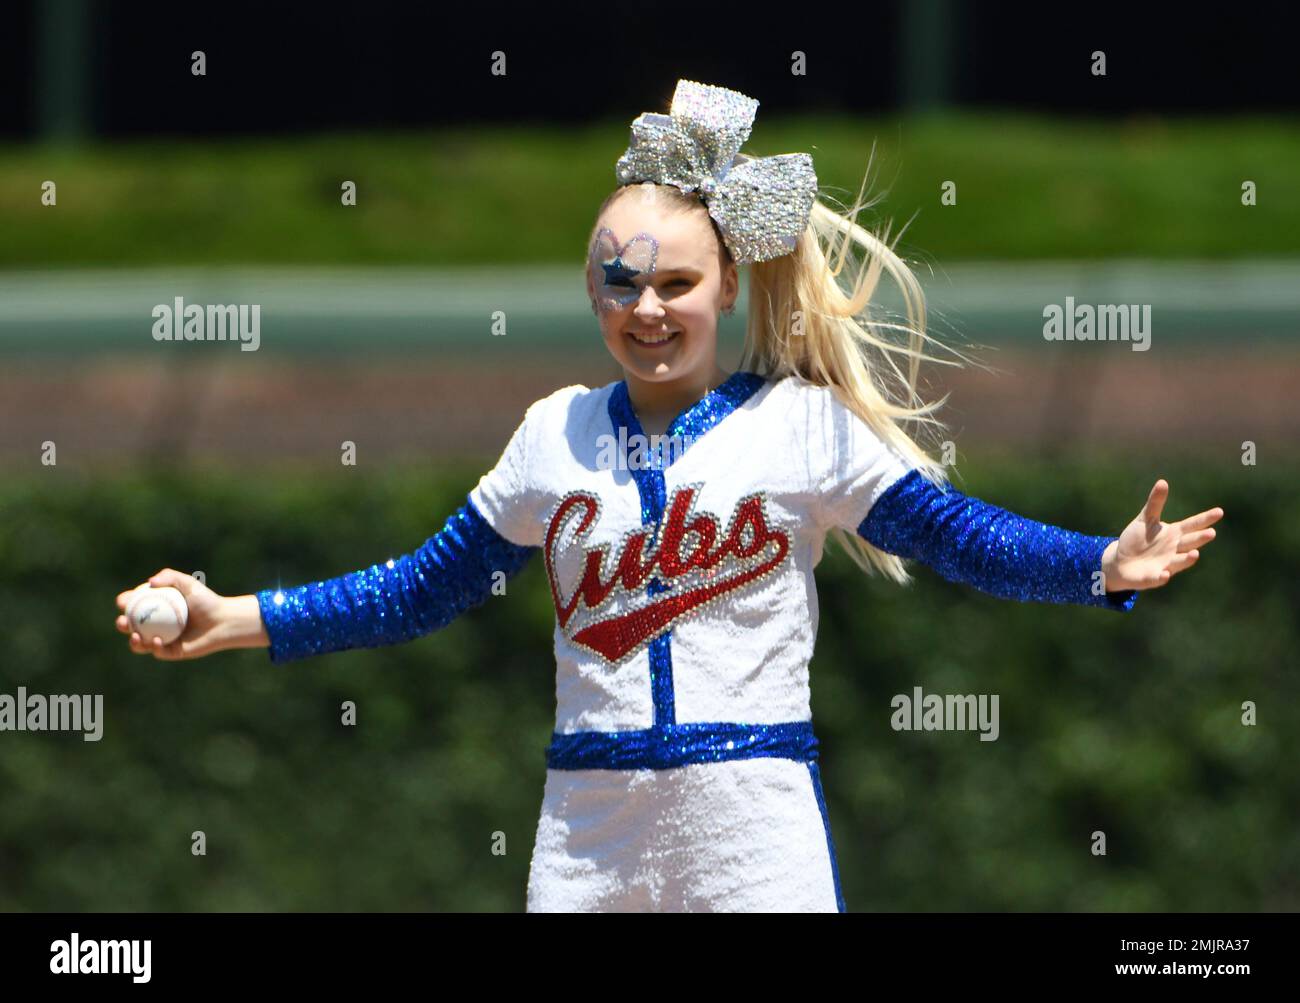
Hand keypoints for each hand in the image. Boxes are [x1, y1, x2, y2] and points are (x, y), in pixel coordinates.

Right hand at [115, 568, 258, 660]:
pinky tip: (157, 640)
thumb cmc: (207, 601)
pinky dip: (154, 646)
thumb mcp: (189, 584)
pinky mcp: (170, 652)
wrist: (223, 621)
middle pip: (131, 626)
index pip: (134, 604)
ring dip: (133, 641)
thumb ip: (170, 577)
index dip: (124, 602)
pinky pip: (157, 651)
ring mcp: (162, 639)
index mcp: (156, 607)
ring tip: (135, 635)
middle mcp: (155, 624)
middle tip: (123, 621)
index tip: (123, 601)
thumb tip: (150, 582)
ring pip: (140, 643)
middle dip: (121, 624)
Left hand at [1101, 480, 1223, 591]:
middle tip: (1211, 532)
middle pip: (1189, 543)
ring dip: (1187, 559)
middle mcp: (1174, 550)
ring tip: (1195, 554)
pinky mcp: (1152, 577)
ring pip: (1179, 562)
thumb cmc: (1137, 539)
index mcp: (1174, 534)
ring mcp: (1166, 564)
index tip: (1219, 512)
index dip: (1205, 519)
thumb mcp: (1145, 519)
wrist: (1120, 562)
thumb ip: (1155, 503)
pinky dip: (1162, 576)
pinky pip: (1158, 578)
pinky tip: (1165, 574)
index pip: (1192, 525)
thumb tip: (1163, 482)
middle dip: (1199, 539)